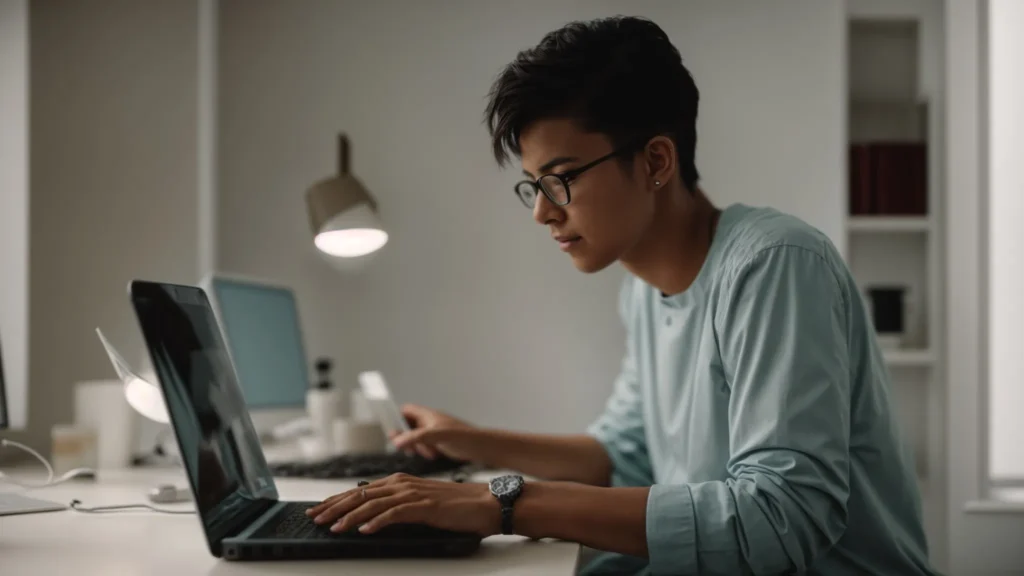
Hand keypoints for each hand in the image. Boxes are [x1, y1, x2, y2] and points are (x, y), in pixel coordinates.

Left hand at [305, 473, 498, 535]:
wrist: (484, 504)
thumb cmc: (454, 505)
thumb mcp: (419, 502)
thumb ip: (398, 504)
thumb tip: (373, 515)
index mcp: (400, 481)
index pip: (360, 490)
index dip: (337, 500)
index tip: (319, 509)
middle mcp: (402, 483)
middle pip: (361, 494)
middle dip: (334, 506)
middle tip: (315, 518)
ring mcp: (413, 493)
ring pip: (373, 503)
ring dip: (350, 516)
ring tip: (333, 527)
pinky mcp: (424, 506)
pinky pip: (395, 513)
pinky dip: (377, 521)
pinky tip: (365, 530)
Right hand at [391, 404, 477, 460]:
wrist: (483, 448)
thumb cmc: (464, 437)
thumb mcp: (437, 435)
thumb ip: (417, 437)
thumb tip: (396, 441)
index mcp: (428, 415)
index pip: (406, 410)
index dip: (397, 418)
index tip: (393, 431)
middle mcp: (430, 422)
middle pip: (408, 426)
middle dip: (406, 437)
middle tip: (408, 447)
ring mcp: (435, 433)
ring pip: (416, 438)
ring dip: (416, 447)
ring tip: (426, 452)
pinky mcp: (440, 444)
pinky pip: (425, 447)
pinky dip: (425, 452)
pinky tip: (433, 455)